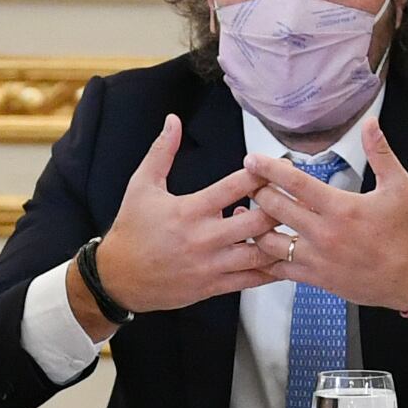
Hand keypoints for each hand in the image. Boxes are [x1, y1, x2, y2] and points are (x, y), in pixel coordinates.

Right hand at [83, 117, 275, 327]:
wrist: (117, 278)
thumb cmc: (131, 231)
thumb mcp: (141, 185)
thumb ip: (162, 152)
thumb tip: (173, 121)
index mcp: (190, 210)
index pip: (235, 187)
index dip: (261, 174)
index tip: (276, 165)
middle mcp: (204, 238)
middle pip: (258, 222)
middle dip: (279, 207)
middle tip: (290, 198)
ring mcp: (210, 265)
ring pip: (260, 254)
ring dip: (278, 239)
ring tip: (288, 227)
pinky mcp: (212, 286)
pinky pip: (250, 280)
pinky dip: (270, 270)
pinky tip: (279, 257)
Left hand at [243, 121, 407, 328]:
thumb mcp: (399, 186)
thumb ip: (380, 153)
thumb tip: (370, 124)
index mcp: (340, 208)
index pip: (294, 183)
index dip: (268, 169)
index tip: (252, 160)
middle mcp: (324, 234)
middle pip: (274, 209)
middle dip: (258, 193)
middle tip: (251, 184)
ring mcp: (318, 259)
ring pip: (270, 242)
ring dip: (257, 226)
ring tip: (252, 215)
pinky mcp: (317, 279)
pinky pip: (280, 269)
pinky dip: (268, 258)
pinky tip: (263, 247)